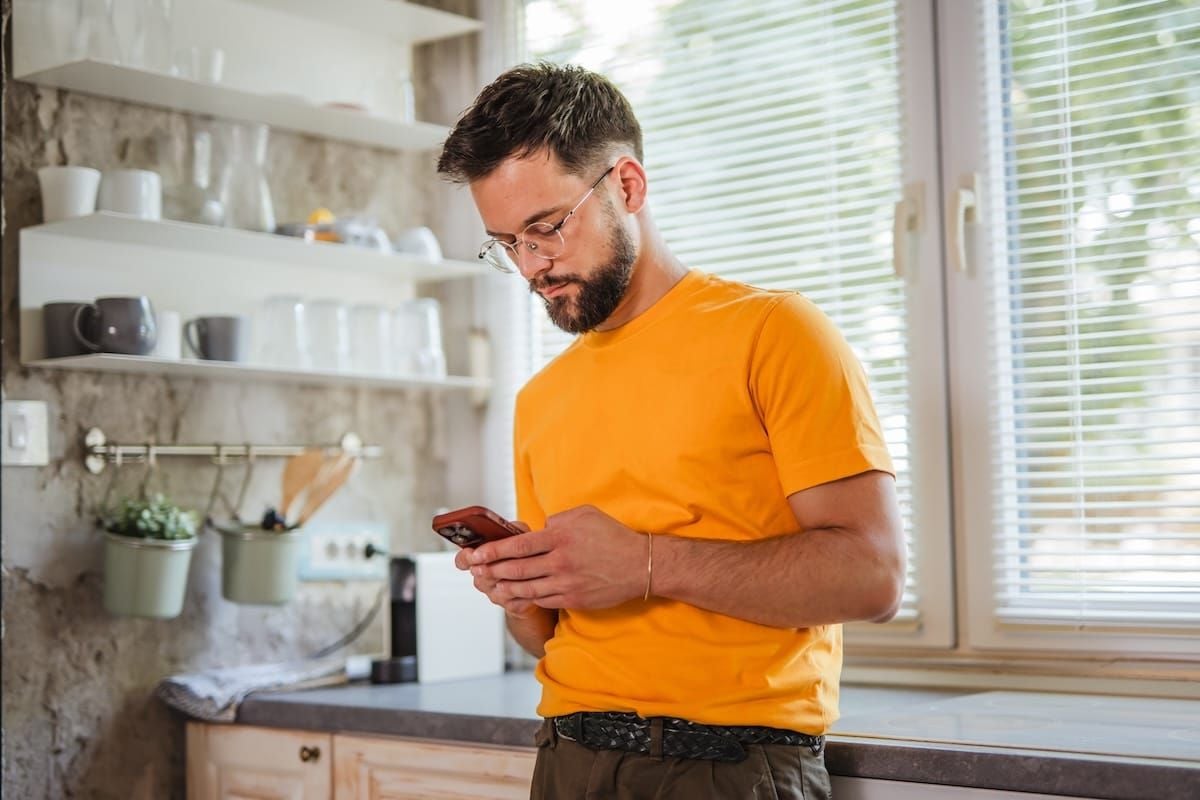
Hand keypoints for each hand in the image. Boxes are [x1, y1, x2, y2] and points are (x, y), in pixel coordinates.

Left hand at [458, 505, 646, 610]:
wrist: (640, 565)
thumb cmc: (612, 536)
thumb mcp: (585, 514)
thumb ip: (557, 519)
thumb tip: (539, 528)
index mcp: (561, 536)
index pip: (518, 545)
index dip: (494, 550)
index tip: (477, 553)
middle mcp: (560, 561)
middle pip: (516, 569)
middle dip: (491, 570)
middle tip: (475, 571)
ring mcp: (566, 583)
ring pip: (526, 588)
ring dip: (504, 587)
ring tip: (490, 585)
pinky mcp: (573, 599)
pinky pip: (542, 600)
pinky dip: (524, 599)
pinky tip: (514, 596)